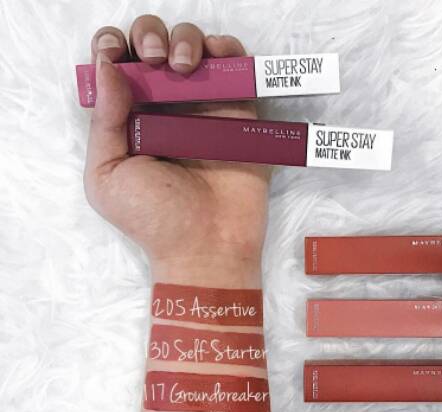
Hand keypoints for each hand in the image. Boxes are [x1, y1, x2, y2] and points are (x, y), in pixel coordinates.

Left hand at [83, 15, 269, 285]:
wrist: (207, 245)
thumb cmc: (154, 219)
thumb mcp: (108, 175)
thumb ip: (104, 121)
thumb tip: (107, 65)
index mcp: (129, 120)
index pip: (117, 66)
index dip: (113, 46)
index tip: (116, 54)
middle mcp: (165, 110)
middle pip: (154, 46)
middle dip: (149, 36)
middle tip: (154, 60)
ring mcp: (204, 110)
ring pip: (194, 48)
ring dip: (185, 39)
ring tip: (181, 66)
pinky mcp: (239, 115)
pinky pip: (235, 68)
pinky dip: (227, 50)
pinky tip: (213, 59)